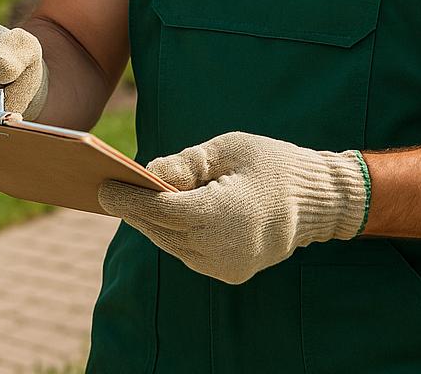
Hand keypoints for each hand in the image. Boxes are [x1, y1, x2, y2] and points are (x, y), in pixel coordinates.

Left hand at [97, 130, 369, 284]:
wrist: (316, 200)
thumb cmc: (270, 163)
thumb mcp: (229, 148)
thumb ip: (187, 161)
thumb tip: (148, 171)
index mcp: (221, 214)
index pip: (161, 209)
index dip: (129, 197)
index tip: (104, 186)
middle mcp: (221, 248)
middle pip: (162, 229)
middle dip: (135, 210)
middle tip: (109, 191)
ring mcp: (226, 266)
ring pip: (173, 244)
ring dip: (153, 223)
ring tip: (131, 201)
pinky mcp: (230, 273)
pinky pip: (190, 253)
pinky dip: (174, 234)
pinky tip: (162, 216)